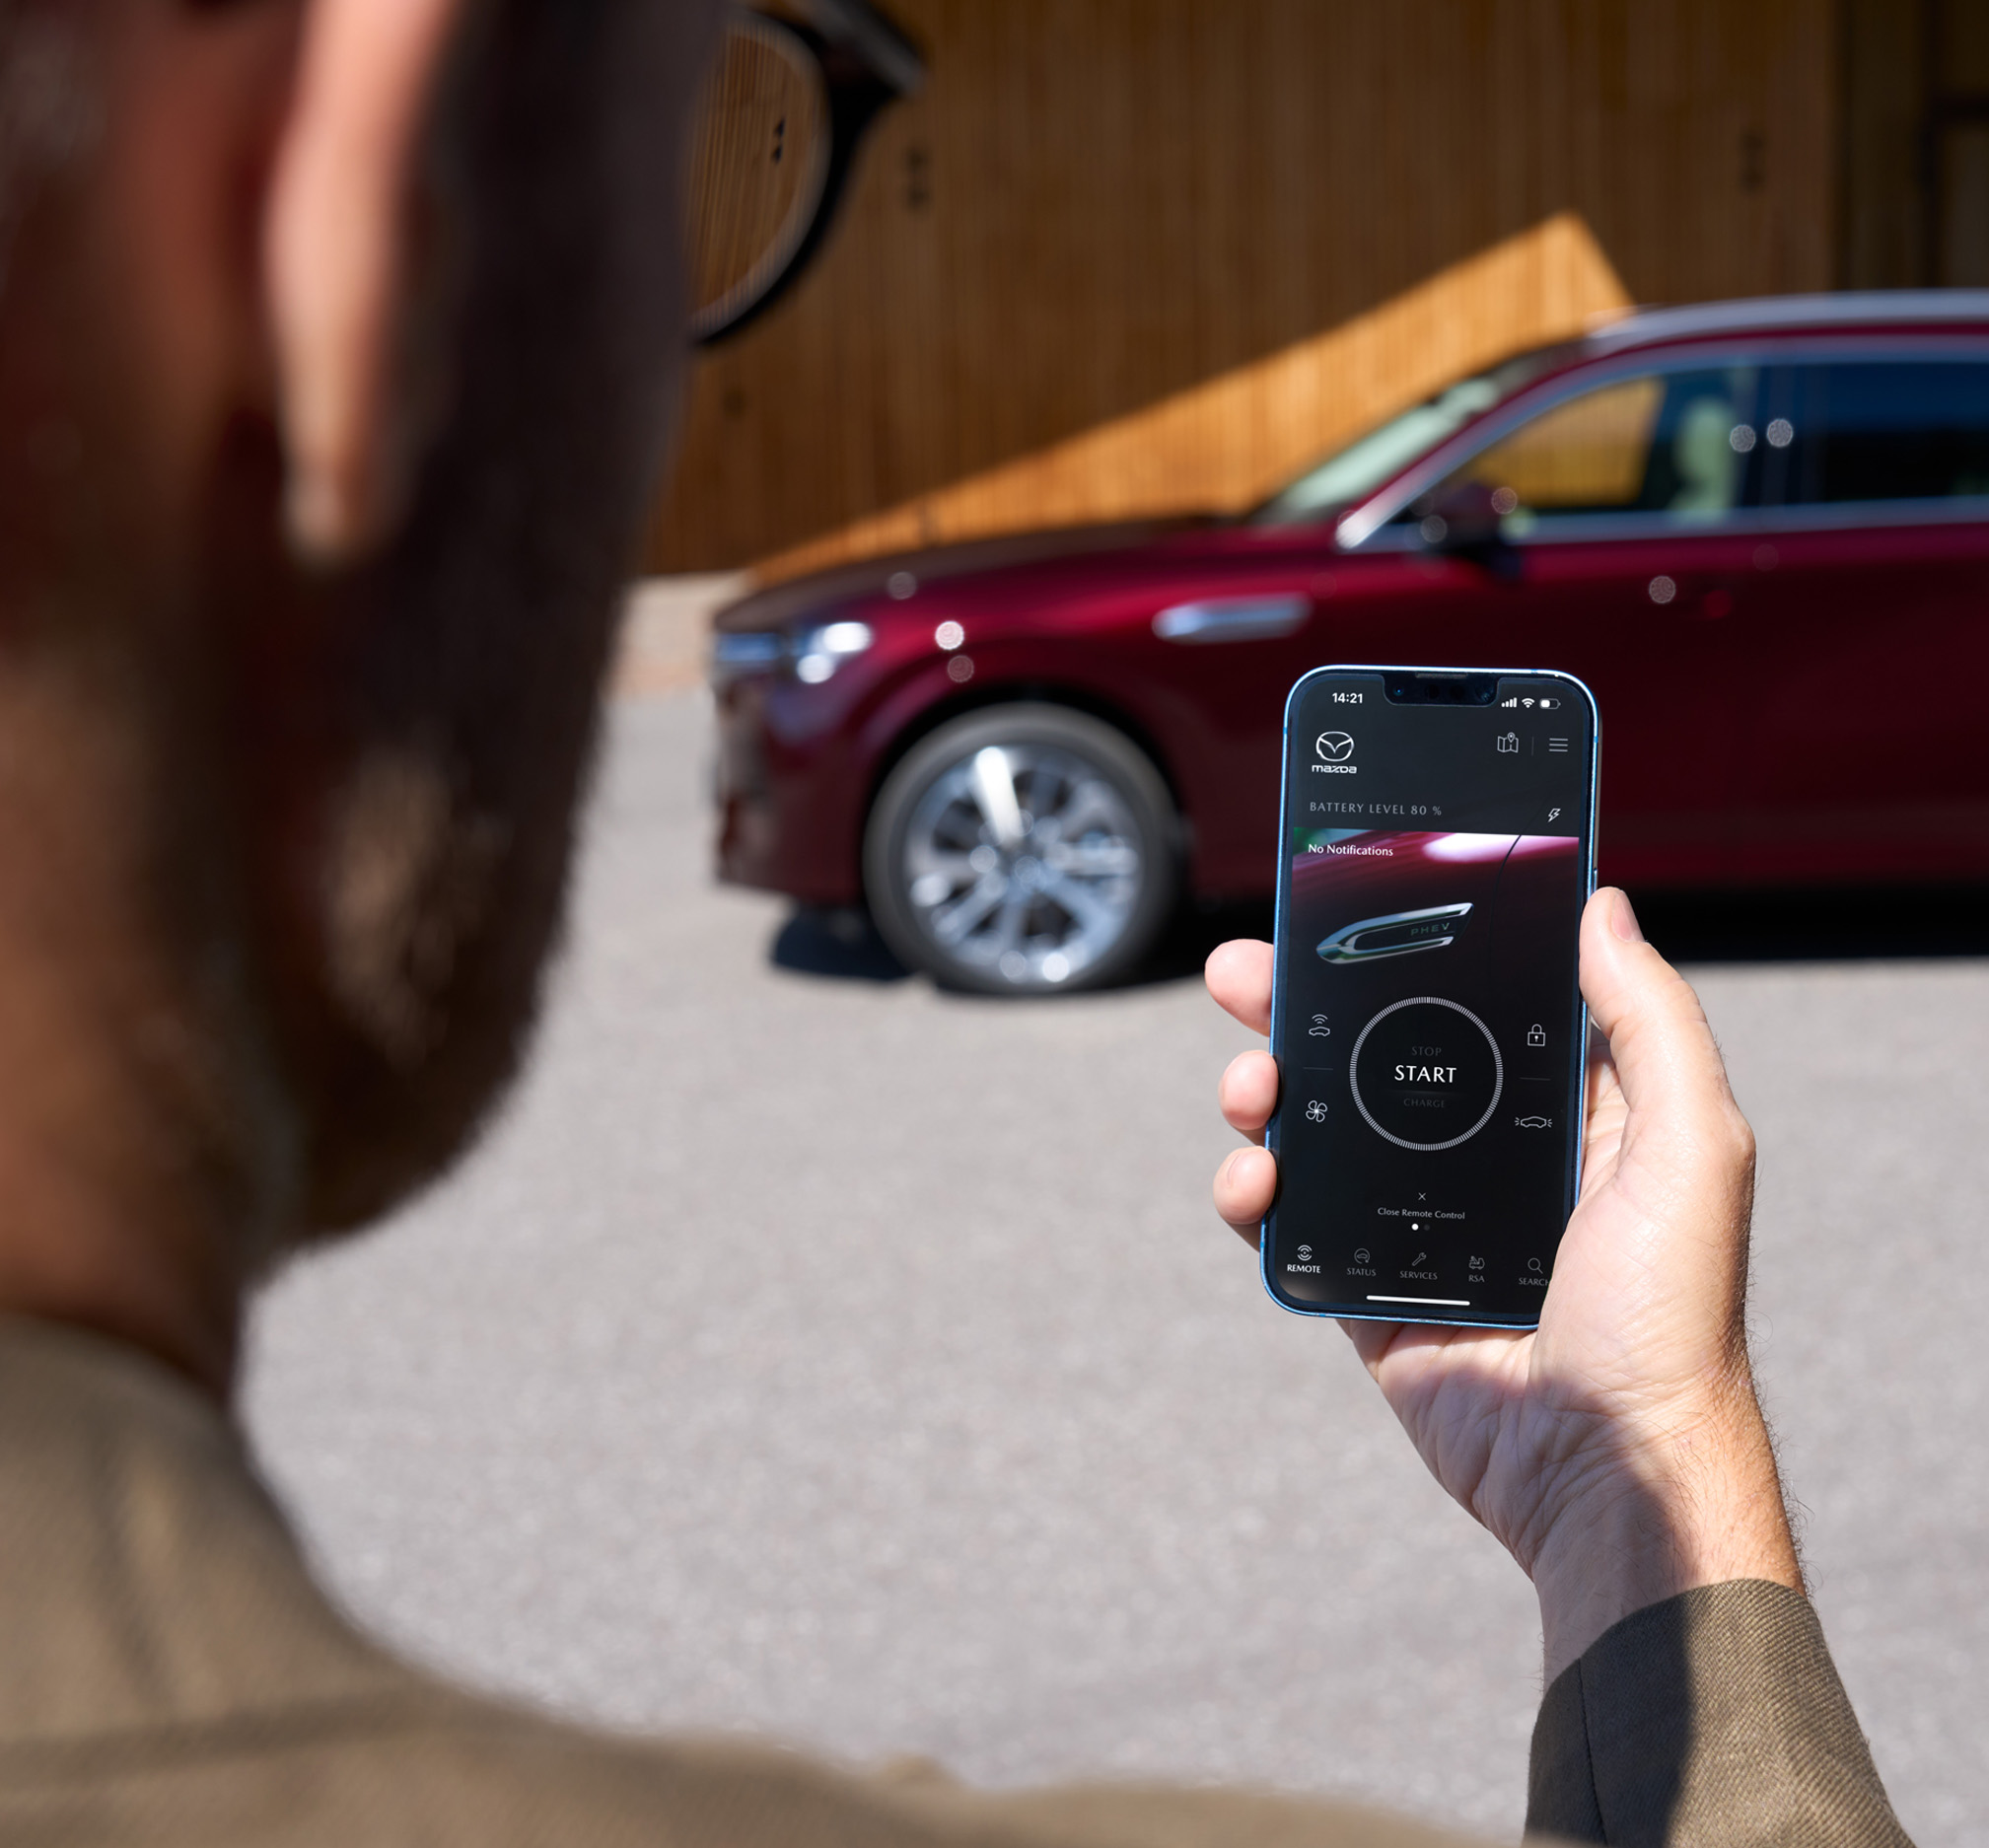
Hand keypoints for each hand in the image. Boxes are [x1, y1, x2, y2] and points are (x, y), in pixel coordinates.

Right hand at [1206, 888, 1801, 1677]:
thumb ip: (1651, 1022)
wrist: (1604, 1468)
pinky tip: (1250, 1183)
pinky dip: (1254, 1197)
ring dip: (1265, 1096)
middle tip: (1239, 978)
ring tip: (1249, 1093)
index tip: (1341, 912)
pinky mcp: (1370, 1293)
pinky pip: (1294, 1229)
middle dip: (1297, 1010)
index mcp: (1561, 1114)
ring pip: (1316, 1133)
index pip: (1468, 1005)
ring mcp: (1420, 1226)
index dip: (1403, 954)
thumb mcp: (1691, 1145)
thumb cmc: (1670, 1310)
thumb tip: (1601, 905)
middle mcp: (1486, 1161)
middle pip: (1370, 1057)